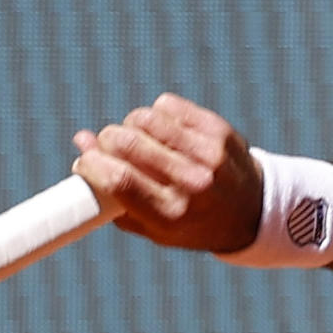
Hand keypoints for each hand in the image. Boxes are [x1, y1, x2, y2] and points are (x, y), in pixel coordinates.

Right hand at [71, 93, 262, 253]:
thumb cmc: (191, 222)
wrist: (252, 211)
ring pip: (143, 118)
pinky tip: (162, 132)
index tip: (84, 160)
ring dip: (129, 126)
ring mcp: (207, 153)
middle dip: (106, 141)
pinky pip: (165, 106)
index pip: (119, 179)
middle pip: (127, 144)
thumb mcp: (153, 227)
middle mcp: (192, 184)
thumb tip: (80, 147)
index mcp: (172, 215)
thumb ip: (112, 197)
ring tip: (136, 141)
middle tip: (107, 148)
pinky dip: (154, 115)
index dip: (92, 163)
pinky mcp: (216, 129)